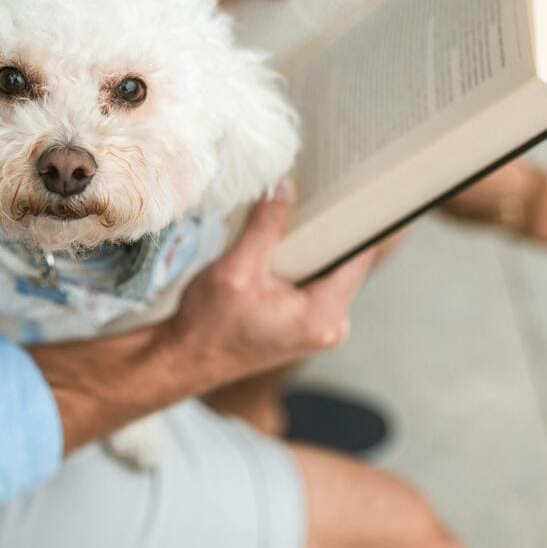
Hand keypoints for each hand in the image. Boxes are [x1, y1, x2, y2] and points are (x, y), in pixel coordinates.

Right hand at [164, 180, 377, 385]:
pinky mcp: (306, 322)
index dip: (353, 220)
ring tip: (288, 220)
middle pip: (346, 260)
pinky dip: (299, 261)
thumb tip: (286, 187)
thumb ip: (264, 226)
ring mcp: (320, 325)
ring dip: (309, 245)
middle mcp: (331, 324)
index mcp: (322, 315)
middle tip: (307, 196)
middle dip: (325, 229)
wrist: (187, 359)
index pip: (359, 255)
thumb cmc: (209, 324)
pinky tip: (278, 248)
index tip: (345, 189)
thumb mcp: (235, 268)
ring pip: (329, 269)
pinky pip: (315, 281)